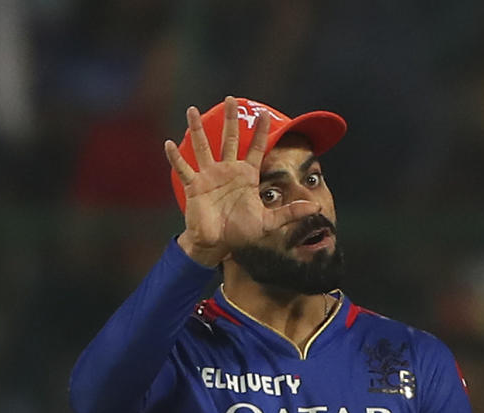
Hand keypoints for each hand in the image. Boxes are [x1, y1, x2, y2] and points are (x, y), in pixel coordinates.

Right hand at [165, 96, 320, 265]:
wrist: (218, 243)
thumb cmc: (241, 232)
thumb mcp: (269, 222)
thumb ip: (290, 213)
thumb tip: (315, 206)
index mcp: (246, 176)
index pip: (255, 148)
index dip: (260, 131)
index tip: (264, 113)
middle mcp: (227, 171)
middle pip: (230, 139)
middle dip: (230, 119)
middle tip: (231, 99)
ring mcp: (209, 176)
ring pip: (203, 147)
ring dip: (197, 129)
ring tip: (191, 110)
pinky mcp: (195, 186)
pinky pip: (184, 168)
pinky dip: (175, 157)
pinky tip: (169, 143)